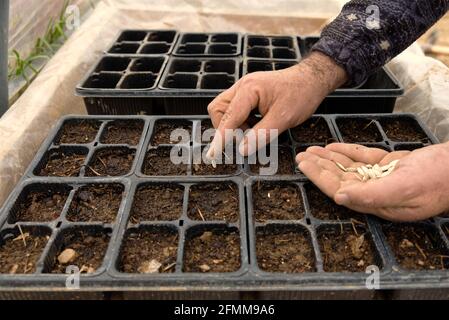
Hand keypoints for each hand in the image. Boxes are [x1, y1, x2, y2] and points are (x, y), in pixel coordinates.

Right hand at [206, 52, 346, 158]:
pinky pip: (235, 109)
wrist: (312, 79)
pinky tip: (257, 125)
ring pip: (225, 109)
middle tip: (243, 140)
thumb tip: (242, 150)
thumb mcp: (283, 119)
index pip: (228, 117)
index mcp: (249, 90)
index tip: (214, 154)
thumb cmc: (301, 95)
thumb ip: (261, 135)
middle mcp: (242, 86)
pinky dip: (241, 121)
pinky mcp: (248, 93)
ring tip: (254, 131)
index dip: (220, 137)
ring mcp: (244, 89)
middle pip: (218, 110)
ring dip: (234, 125)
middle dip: (225, 128)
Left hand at [296, 143, 448, 221]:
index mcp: (377, 203)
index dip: (320, 177)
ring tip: (311, 150)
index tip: (304, 165)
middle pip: (340, 178)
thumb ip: (371, 195)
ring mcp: (382, 178)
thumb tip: (340, 198)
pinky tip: (333, 147)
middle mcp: (376, 192)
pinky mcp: (389, 166)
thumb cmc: (438, 179)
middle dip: (319, 167)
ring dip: (329, 158)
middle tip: (301, 155)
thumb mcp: (405, 187)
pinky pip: (362, 158)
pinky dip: (347, 151)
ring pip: (348, 168)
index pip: (340, 190)